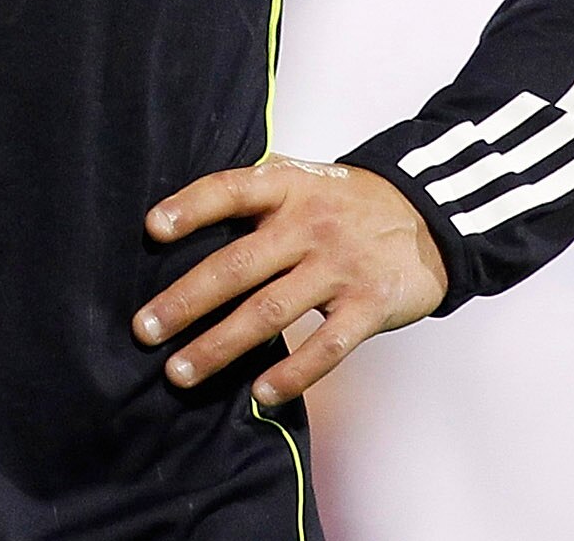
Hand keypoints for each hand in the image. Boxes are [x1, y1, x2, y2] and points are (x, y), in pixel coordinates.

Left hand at [133, 157, 446, 407]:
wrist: (429, 217)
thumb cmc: (346, 204)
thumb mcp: (303, 181)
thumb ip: (253, 193)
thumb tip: (176, 216)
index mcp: (289, 187)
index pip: (233, 190)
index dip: (192, 207)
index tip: (152, 230)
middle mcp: (311, 224)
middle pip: (239, 264)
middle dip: (187, 300)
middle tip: (144, 330)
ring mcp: (341, 265)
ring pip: (271, 311)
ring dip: (220, 345)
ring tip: (180, 372)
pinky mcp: (370, 304)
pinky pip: (326, 345)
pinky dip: (293, 373)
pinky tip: (260, 392)